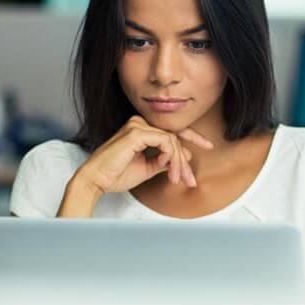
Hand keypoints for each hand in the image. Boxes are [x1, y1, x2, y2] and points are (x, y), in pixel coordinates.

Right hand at [77, 116, 213, 194]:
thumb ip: (164, 161)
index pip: (171, 131)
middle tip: (192, 179)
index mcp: (141, 129)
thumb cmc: (116, 175)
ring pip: (172, 141)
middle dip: (185, 159)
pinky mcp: (137, 132)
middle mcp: (140, 123)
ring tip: (176, 179)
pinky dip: (171, 157)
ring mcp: (138, 125)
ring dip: (178, 162)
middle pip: (175, 136)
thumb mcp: (147, 168)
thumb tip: (185, 157)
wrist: (97, 181)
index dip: (193, 137)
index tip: (208, 146)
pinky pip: (166, 142)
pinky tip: (167, 169)